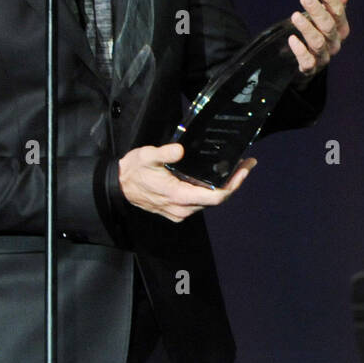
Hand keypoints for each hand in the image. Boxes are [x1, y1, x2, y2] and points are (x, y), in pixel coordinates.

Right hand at [118, 143, 255, 222]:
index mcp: (178, 196)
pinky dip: (211, 190)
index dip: (234, 185)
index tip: (245, 169)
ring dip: (223, 186)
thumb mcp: (147, 156)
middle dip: (233, 182)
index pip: (215, 197)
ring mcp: (179, 212)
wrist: (117, 185)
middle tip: (246, 164)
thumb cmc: (133, 170)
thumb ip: (164, 153)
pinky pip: (199, 202)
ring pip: (209, 201)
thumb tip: (180, 150)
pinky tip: (216, 177)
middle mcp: (182, 208)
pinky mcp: (177, 211)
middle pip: (216, 199)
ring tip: (235, 167)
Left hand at [289, 0, 350, 76]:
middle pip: (328, 26)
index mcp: (341, 29)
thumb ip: (333, 4)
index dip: (331, 0)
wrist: (310, 60)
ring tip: (295, 16)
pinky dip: (300, 51)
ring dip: (307, 28)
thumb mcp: (325, 16)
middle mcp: (335, 43)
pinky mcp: (311, 67)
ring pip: (318, 42)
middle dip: (317, 11)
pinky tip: (292, 39)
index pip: (339, 13)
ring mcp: (324, 56)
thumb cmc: (318, 31)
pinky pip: (308, 61)